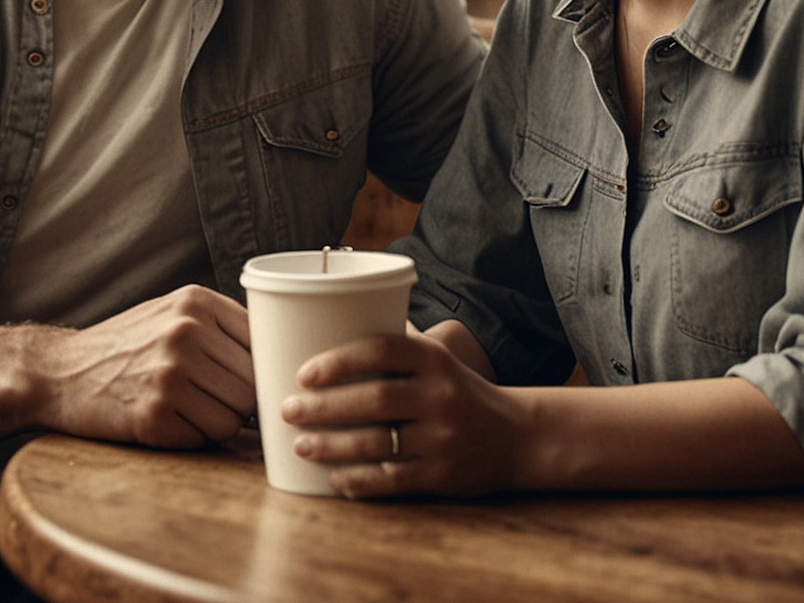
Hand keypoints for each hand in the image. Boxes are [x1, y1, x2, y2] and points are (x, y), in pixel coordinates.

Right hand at [29, 285, 253, 447]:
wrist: (60, 372)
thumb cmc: (125, 345)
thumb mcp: (171, 312)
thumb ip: (220, 325)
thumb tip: (279, 357)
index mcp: (195, 302)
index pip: (262, 342)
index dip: (259, 367)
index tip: (246, 379)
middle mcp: (185, 332)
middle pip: (252, 383)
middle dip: (240, 400)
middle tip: (213, 400)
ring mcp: (169, 374)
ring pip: (235, 416)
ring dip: (220, 421)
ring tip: (191, 409)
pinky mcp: (155, 415)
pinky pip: (207, 437)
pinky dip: (196, 437)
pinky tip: (171, 421)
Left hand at [279, 330, 525, 497]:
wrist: (516, 436)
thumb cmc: (458, 391)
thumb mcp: (437, 360)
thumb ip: (395, 347)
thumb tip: (326, 323)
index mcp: (434, 359)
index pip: (382, 349)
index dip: (339, 360)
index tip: (303, 373)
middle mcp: (440, 395)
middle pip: (374, 398)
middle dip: (324, 407)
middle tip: (287, 410)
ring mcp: (443, 437)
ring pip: (378, 443)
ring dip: (332, 446)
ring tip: (300, 445)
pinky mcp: (443, 474)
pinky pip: (393, 480)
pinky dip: (360, 481)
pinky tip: (335, 479)